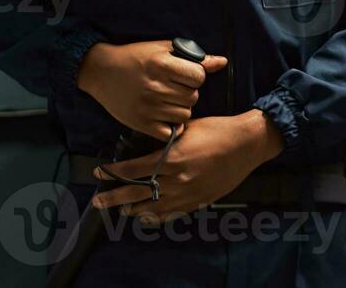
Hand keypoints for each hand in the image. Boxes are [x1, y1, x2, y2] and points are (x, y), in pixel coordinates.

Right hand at [76, 40, 227, 140]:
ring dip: (181, 109)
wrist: (101, 70)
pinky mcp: (140, 123)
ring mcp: (147, 107)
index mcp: (162, 65)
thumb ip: (194, 57)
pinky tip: (164, 116)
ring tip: (168, 100)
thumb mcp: (164, 49)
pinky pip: (169, 133)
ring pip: (184, 115)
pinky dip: (171, 127)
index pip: (198, 77)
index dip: (196, 77)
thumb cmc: (135, 57)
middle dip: (188, 93)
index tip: (186, 76)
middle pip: (193, 97)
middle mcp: (155, 87)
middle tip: (175, 88)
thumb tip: (222, 62)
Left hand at [89, 110, 285, 222]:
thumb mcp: (187, 128)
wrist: (247, 144)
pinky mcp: (199, 201)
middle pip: (137, 193)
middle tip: (98, 201)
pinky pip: (172, 214)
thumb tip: (147, 145)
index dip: (113, 173)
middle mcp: (177, 179)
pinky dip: (156, 217)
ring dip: (134, 209)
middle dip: (114, 197)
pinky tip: (147, 216)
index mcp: (172, 159)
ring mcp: (188, 193)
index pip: (134, 170)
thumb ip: (166, 141)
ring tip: (122, 209)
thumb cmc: (218, 130)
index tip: (99, 173)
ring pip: (153, 208)